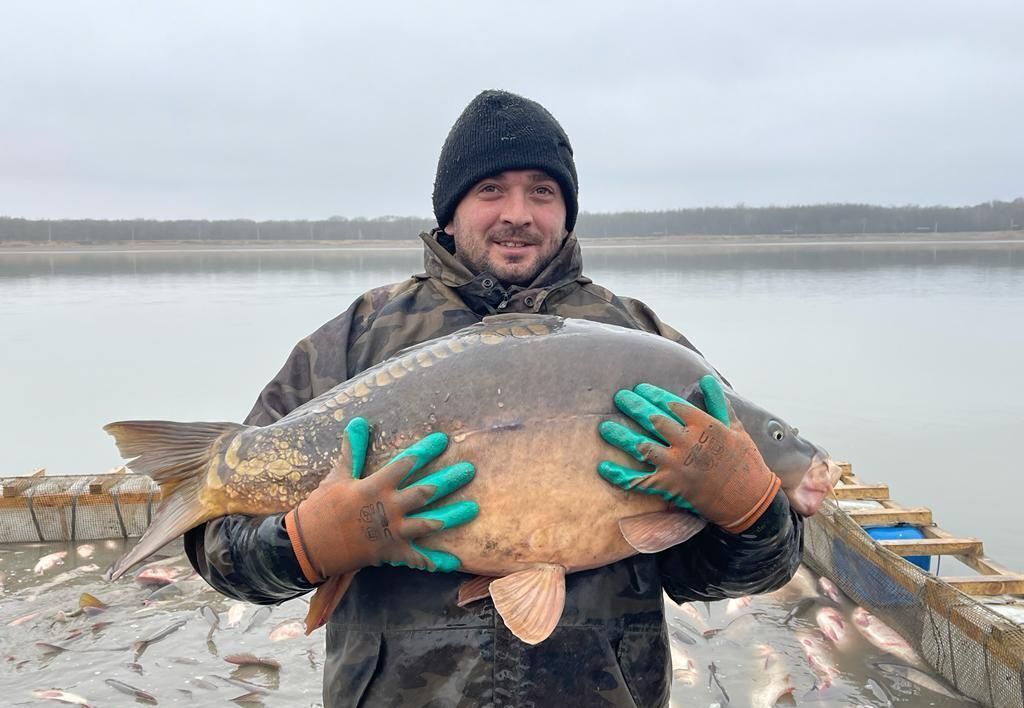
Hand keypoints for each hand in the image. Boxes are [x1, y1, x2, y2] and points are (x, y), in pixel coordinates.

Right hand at [285, 417, 476, 582]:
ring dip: (452, 516)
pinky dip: (436, 561)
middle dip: (449, 480)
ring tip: (474, 508)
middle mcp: (389, 507)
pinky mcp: (391, 553)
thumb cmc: (323, 506)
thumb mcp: (337, 476)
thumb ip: (352, 450)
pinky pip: (418, 559)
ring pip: (429, 523)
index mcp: (376, 486)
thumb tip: (357, 421)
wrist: (309, 545)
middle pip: (425, 491)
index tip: (444, 440)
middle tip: (470, 470)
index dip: (426, 450)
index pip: (406, 463)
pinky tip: (456, 561)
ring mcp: (392, 532)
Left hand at [597, 375, 780, 533]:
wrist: (749, 499)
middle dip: (633, 406)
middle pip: (652, 420)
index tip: (639, 388)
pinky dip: (619, 476)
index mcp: (704, 425)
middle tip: (619, 398)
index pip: (671, 404)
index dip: (652, 394)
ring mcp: (677, 466)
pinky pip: (639, 481)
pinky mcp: (670, 487)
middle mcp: (688, 443)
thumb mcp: (735, 427)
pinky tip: (603, 467)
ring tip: (604, 427)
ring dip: (620, 436)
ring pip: (641, 447)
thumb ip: (718, 402)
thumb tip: (706, 380)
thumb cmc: (744, 460)